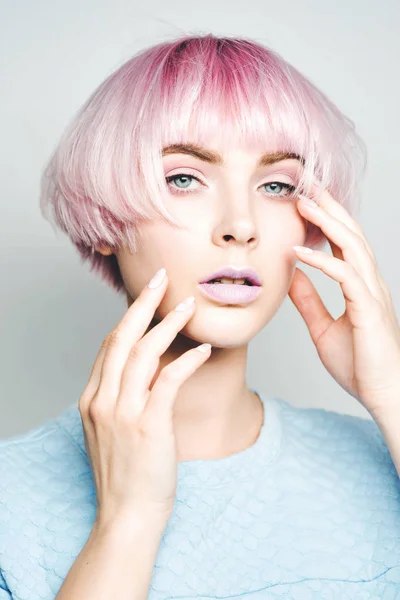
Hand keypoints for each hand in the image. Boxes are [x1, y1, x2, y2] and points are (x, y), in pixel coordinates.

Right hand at [78, 269, 211, 529]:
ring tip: (190, 305)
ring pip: (143, 352)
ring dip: (168, 324)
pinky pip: (168, 380)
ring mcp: (123, 412)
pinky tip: (204, 348)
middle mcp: (102, 400)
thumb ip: (119, 399)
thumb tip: (142, 373)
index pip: (109, 346)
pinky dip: (187, 359)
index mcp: (92, 399)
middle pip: (121, 337)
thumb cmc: (126, 475)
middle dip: (142, 303)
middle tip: (160, 278)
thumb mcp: (111, 431)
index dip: (128, 317)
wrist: (127, 516)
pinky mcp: (148, 425)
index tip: (146, 296)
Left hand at [288, 180, 399, 419]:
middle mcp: (369, 282)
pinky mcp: (368, 309)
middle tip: (306, 183)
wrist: (384, 395)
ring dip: (326, 222)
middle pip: (350, 233)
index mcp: (359, 285)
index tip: (304, 199)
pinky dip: (321, 261)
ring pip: (352, 246)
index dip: (325, 218)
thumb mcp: (322, 327)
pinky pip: (344, 276)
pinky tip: (298, 252)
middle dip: (328, 206)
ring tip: (302, 203)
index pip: (343, 242)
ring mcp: (371, 293)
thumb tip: (290, 276)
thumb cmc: (359, 365)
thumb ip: (309, 301)